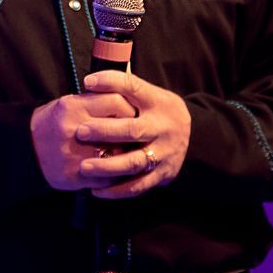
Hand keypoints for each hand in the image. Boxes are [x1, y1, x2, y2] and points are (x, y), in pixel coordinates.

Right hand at [30, 89, 138, 189]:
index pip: (116, 101)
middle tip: (135, 135)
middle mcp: (73, 129)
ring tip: (127, 153)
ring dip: (126, 155)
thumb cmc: (54, 122)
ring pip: (117, 156)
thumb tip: (130, 105)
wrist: (26, 147)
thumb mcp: (70, 103)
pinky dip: (115, 175)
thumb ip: (96, 102)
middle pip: (120, 130)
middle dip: (131, 134)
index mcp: (73, 106)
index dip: (129, 108)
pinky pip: (107, 177)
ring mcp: (73, 154)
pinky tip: (114, 170)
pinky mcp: (73, 175)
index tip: (133, 113)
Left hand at [71, 70, 192, 198]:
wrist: (193, 136)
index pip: (134, 88)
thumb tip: (89, 82)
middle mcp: (163, 128)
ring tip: (84, 167)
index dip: (110, 83)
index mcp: (158, 103)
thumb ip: (123, 87)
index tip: (87, 82)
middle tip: (79, 132)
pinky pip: (138, 186)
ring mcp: (164, 153)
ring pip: (134, 162)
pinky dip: (117, 190)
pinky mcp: (163, 174)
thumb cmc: (156, 112)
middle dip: (105, 131)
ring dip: (108, 166)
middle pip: (133, 130)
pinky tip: (96, 190)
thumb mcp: (148, 94)